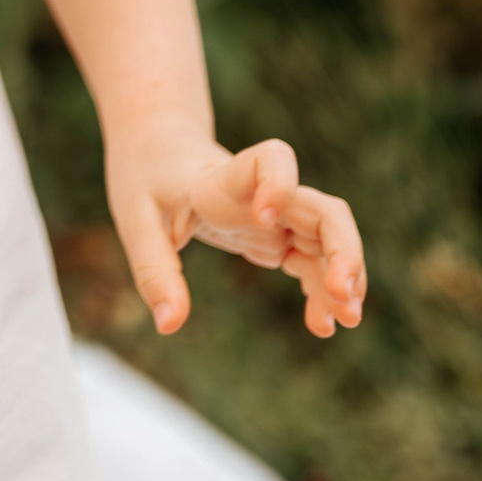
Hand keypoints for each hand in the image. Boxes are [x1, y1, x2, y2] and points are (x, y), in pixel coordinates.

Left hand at [106, 134, 366, 339]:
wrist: (162, 155)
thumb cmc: (147, 181)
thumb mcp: (136, 223)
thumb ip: (154, 272)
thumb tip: (169, 325)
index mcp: (221, 180)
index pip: (270, 159)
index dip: (279, 182)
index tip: (264, 218)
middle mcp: (261, 194)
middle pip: (323, 209)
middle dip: (343, 250)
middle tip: (341, 295)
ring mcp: (276, 216)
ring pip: (330, 239)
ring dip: (345, 276)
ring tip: (345, 322)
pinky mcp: (278, 236)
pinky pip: (315, 262)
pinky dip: (324, 290)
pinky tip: (323, 324)